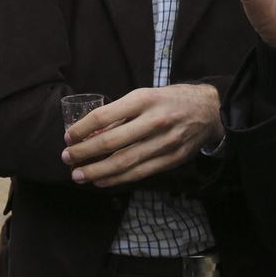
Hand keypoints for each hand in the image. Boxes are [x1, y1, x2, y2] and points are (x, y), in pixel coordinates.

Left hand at [61, 84, 222, 186]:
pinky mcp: (172, 159)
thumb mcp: (145, 96)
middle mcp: (154, 121)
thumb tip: (90, 132)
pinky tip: (101, 181)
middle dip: (84, 153)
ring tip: (78, 175)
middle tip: (67, 158)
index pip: (104, 116)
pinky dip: (117, 179)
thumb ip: (120, 114)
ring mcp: (165, 142)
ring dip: (97, 171)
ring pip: (124, 162)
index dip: (82, 129)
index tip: (68, 137)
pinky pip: (140, 173)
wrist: (208, 109)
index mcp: (144, 100)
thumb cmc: (169, 100)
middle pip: (111, 142)